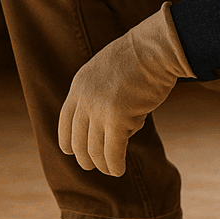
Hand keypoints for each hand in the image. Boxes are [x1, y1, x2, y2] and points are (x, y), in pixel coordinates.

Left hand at [59, 3, 194, 176]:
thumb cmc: (140, 58)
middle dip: (85, 158)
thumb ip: (100, 92)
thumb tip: (106, 119)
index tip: (72, 152)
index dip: (68, 141)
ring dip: (103, 164)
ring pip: (94, 150)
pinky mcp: (117, 119)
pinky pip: (113, 152)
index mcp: (78, 86)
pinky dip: (115, 165)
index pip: (64, 122)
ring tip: (111, 170)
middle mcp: (84, 99)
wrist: (155, 48)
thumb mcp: (107, 71)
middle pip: (78, 140)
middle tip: (94, 166)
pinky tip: (119, 170)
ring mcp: (99, 109)